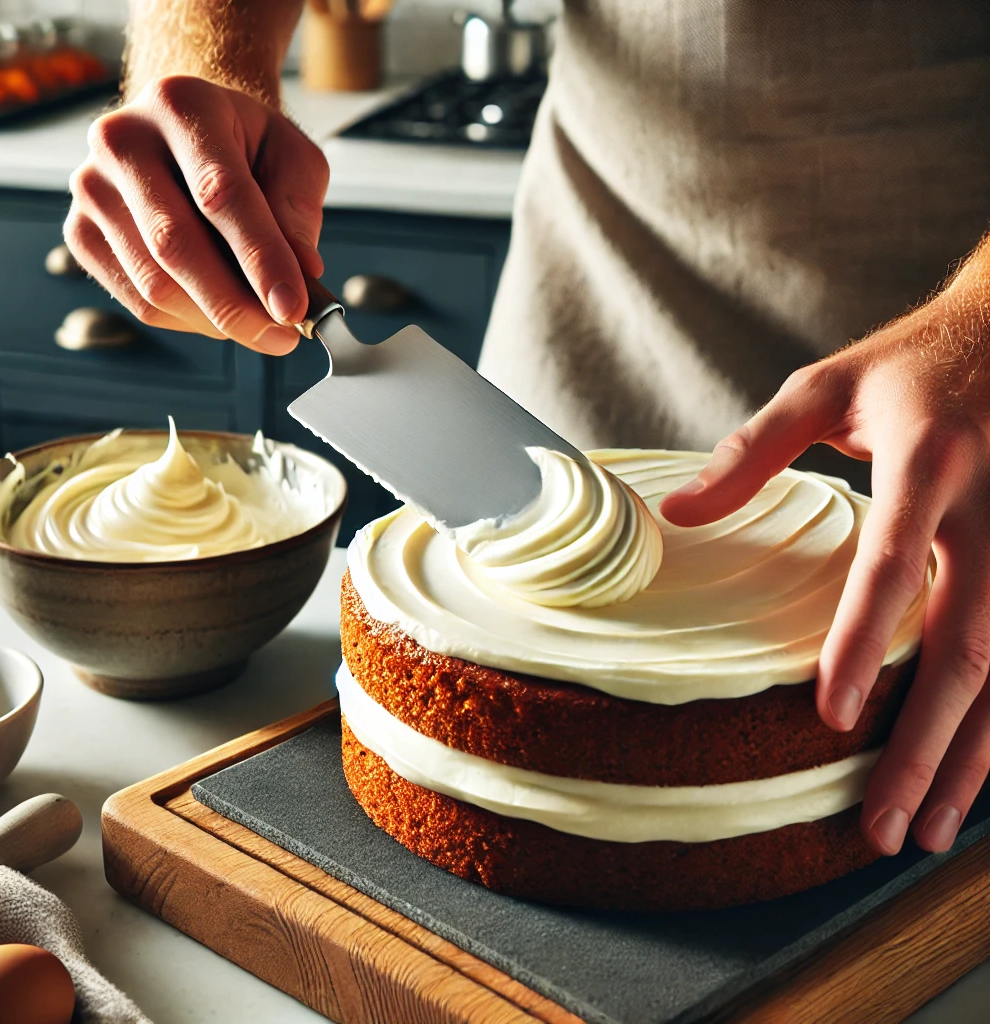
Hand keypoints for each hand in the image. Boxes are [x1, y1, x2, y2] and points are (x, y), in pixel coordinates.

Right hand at [65, 75, 327, 354]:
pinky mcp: (81, 233)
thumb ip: (298, 212)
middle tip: (284, 337)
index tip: (293, 308)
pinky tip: (219, 311)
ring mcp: (92, 188)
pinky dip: (189, 321)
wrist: (189, 133)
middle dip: (236, 305)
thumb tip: (303, 274)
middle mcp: (122, 140)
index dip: (260, 259)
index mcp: (182, 105)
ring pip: (155, 284)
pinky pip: (138, 301)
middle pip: (175, 245)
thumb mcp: (292, 158)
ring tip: (261, 324)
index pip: (220, 193)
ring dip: (216, 320)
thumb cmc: (246, 147)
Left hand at [659, 249, 989, 856]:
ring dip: (972, 759)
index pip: (894, 567)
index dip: (863, 643)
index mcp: (930, 463)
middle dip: (926, 744)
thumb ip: (752, 452)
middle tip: (883, 823)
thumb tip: (676, 516)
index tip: (832, 718)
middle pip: (969, 645)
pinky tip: (973, 777)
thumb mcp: (824, 388)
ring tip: (925, 828)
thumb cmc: (911, 364)